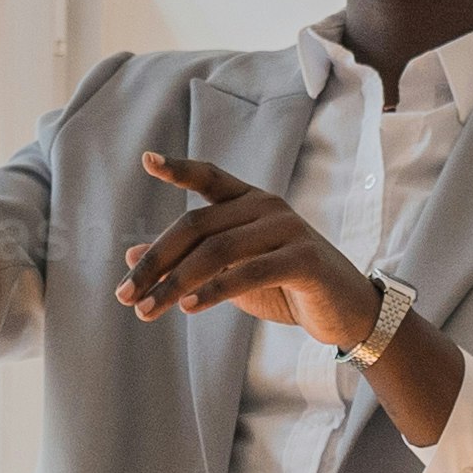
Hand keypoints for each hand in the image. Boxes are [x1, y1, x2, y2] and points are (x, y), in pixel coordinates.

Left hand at [114, 150, 377, 347]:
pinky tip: (188, 308)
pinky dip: (214, 291)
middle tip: (125, 294)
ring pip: (217, 251)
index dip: (179, 169)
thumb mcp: (232, 272)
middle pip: (197, 226)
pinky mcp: (304, 260)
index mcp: (251, 202)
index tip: (147, 161)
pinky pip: (249, 272)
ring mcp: (289, 230)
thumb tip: (131, 256)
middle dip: (155, 261)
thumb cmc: (286, 287)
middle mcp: (268, 207)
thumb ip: (189, 260)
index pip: (210, 177)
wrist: (347, 311)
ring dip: (175, 284)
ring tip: (147, 310)